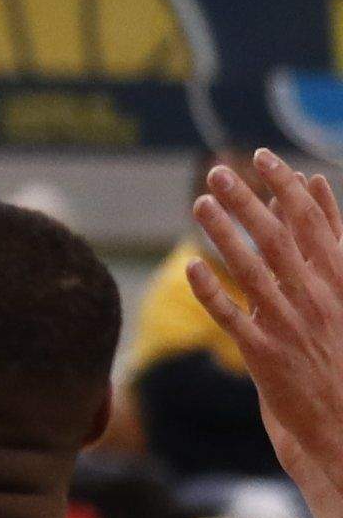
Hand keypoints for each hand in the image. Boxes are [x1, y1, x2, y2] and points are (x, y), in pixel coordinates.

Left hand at [191, 151, 342, 509]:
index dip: (288, 189)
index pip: (315, 226)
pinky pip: (233, 317)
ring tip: (200, 203)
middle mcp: (318, 299)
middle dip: (249, 201)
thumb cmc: (342, 360)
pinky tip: (191, 266)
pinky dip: (212, 290)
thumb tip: (318, 200)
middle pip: (280, 239)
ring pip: (253, 270)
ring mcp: (291, 326)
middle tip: (219, 170)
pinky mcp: (265, 355)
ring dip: (225, 234)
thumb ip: (331, 251)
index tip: (264, 158)